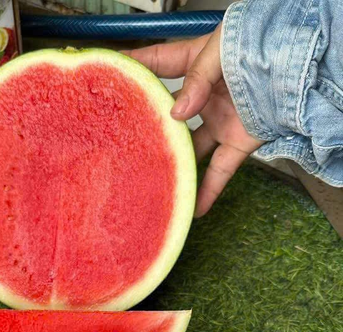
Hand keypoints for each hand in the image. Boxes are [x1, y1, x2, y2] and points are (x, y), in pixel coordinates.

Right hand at [125, 25, 262, 216]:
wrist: (298, 66)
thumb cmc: (260, 47)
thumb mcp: (220, 52)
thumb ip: (195, 80)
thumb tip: (176, 114)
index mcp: (197, 64)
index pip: (158, 64)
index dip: (132, 69)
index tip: (107, 78)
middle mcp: (204, 97)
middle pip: (169, 116)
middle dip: (147, 127)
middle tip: (120, 139)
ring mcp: (219, 122)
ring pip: (190, 150)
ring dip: (173, 166)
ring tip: (148, 181)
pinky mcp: (237, 143)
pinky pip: (219, 172)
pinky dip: (208, 193)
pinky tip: (193, 210)